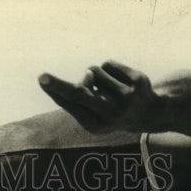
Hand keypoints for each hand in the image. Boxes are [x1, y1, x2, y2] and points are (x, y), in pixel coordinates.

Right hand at [39, 61, 166, 133]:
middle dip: (59, 84)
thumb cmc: (111, 113)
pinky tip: (119, 81)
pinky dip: (109, 69)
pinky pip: (108, 65)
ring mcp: (126, 97)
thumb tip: (85, 78)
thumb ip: (82, 98)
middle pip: (79, 93)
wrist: (147, 114)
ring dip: (95, 75)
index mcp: (96, 125)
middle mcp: (111, 114)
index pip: (71, 104)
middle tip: (42, 76)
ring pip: (94, 71)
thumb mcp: (93, 113)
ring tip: (106, 86)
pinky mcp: (137, 81)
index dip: (55, 90)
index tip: (42, 79)